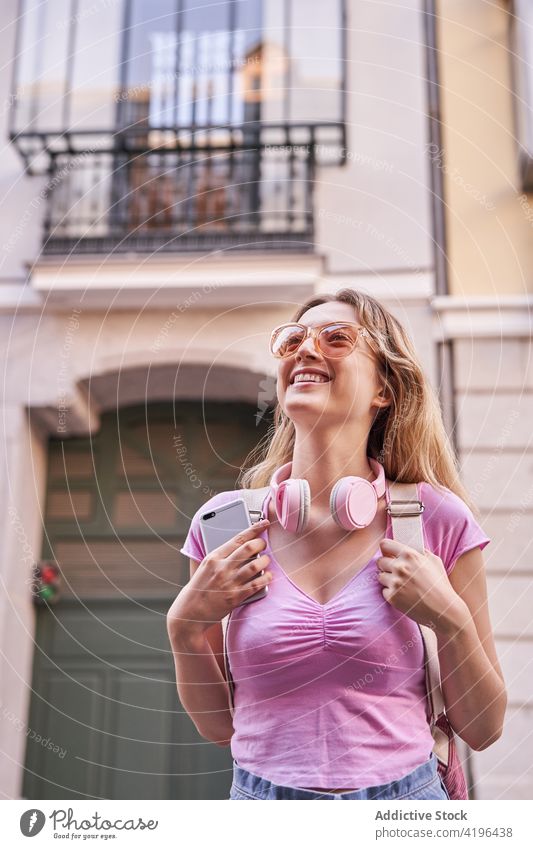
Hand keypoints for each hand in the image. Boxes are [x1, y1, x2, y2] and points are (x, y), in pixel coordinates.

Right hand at [168, 519, 272, 634]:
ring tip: (266, 560)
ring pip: (255, 565)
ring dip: (265, 561)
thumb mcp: (207, 567)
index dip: (254, 528)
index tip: (264, 523)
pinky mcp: (235, 597)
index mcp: (214, 557)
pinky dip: (265, 578)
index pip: (238, 538)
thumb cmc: (200, 587)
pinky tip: (268, 576)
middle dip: (261, 544)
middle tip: (264, 544)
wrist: (190, 612)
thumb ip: (223, 557)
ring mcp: (229, 582)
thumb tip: (244, 546)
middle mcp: (222, 568)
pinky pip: (256, 584)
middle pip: (248, 548)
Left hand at [376, 538, 465, 630]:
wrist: (443, 610)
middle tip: (396, 572)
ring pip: (381, 576)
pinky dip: (392, 593)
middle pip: (380, 561)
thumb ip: (420, 552)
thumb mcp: (434, 562)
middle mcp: (400, 567)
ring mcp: (395, 582)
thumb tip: (410, 546)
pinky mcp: (392, 597)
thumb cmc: (441, 585)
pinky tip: (404, 595)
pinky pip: (385, 591)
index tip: (387, 553)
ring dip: (388, 580)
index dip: (386, 549)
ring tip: (402, 585)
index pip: (385, 545)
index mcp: (410, 555)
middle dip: (386, 566)